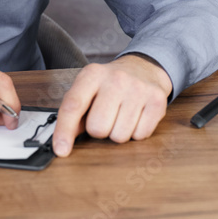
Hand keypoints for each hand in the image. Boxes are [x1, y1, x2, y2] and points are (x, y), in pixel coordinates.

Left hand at [51, 54, 172, 156]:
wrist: (143, 68)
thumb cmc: (110, 84)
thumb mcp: (88, 89)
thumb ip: (74, 113)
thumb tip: (61, 142)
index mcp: (92, 74)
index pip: (73, 105)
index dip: (64, 131)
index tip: (61, 150)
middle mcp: (115, 79)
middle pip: (98, 128)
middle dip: (99, 130)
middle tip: (106, 116)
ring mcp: (138, 89)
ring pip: (120, 136)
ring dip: (118, 132)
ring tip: (121, 115)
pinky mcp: (157, 100)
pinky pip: (140, 135)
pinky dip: (136, 132)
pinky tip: (136, 116)